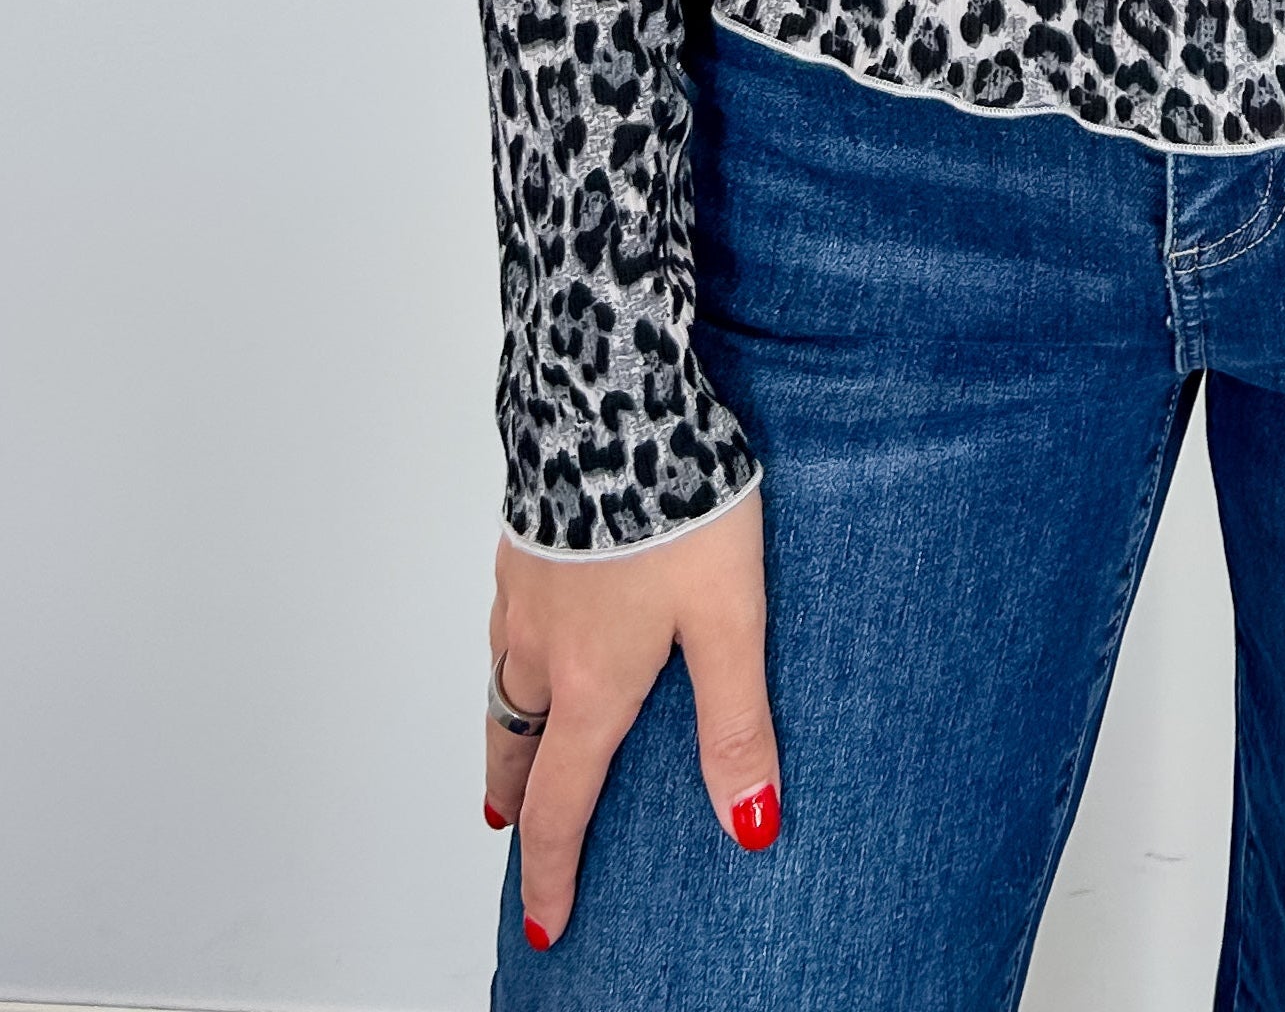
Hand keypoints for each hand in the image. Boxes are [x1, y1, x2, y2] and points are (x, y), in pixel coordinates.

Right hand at [485, 486, 776, 949]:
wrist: (610, 396)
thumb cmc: (678, 506)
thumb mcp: (730, 619)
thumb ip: (737, 721)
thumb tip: (749, 824)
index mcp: (593, 681)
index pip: (560, 802)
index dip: (552, 870)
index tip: (546, 920)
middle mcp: (543, 645)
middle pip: (515, 746)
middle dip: (515, 796)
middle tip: (510, 828)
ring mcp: (525, 587)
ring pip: (502, 678)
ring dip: (505, 723)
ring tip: (517, 738)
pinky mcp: (524, 531)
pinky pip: (506, 616)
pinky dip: (509, 647)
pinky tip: (535, 618)